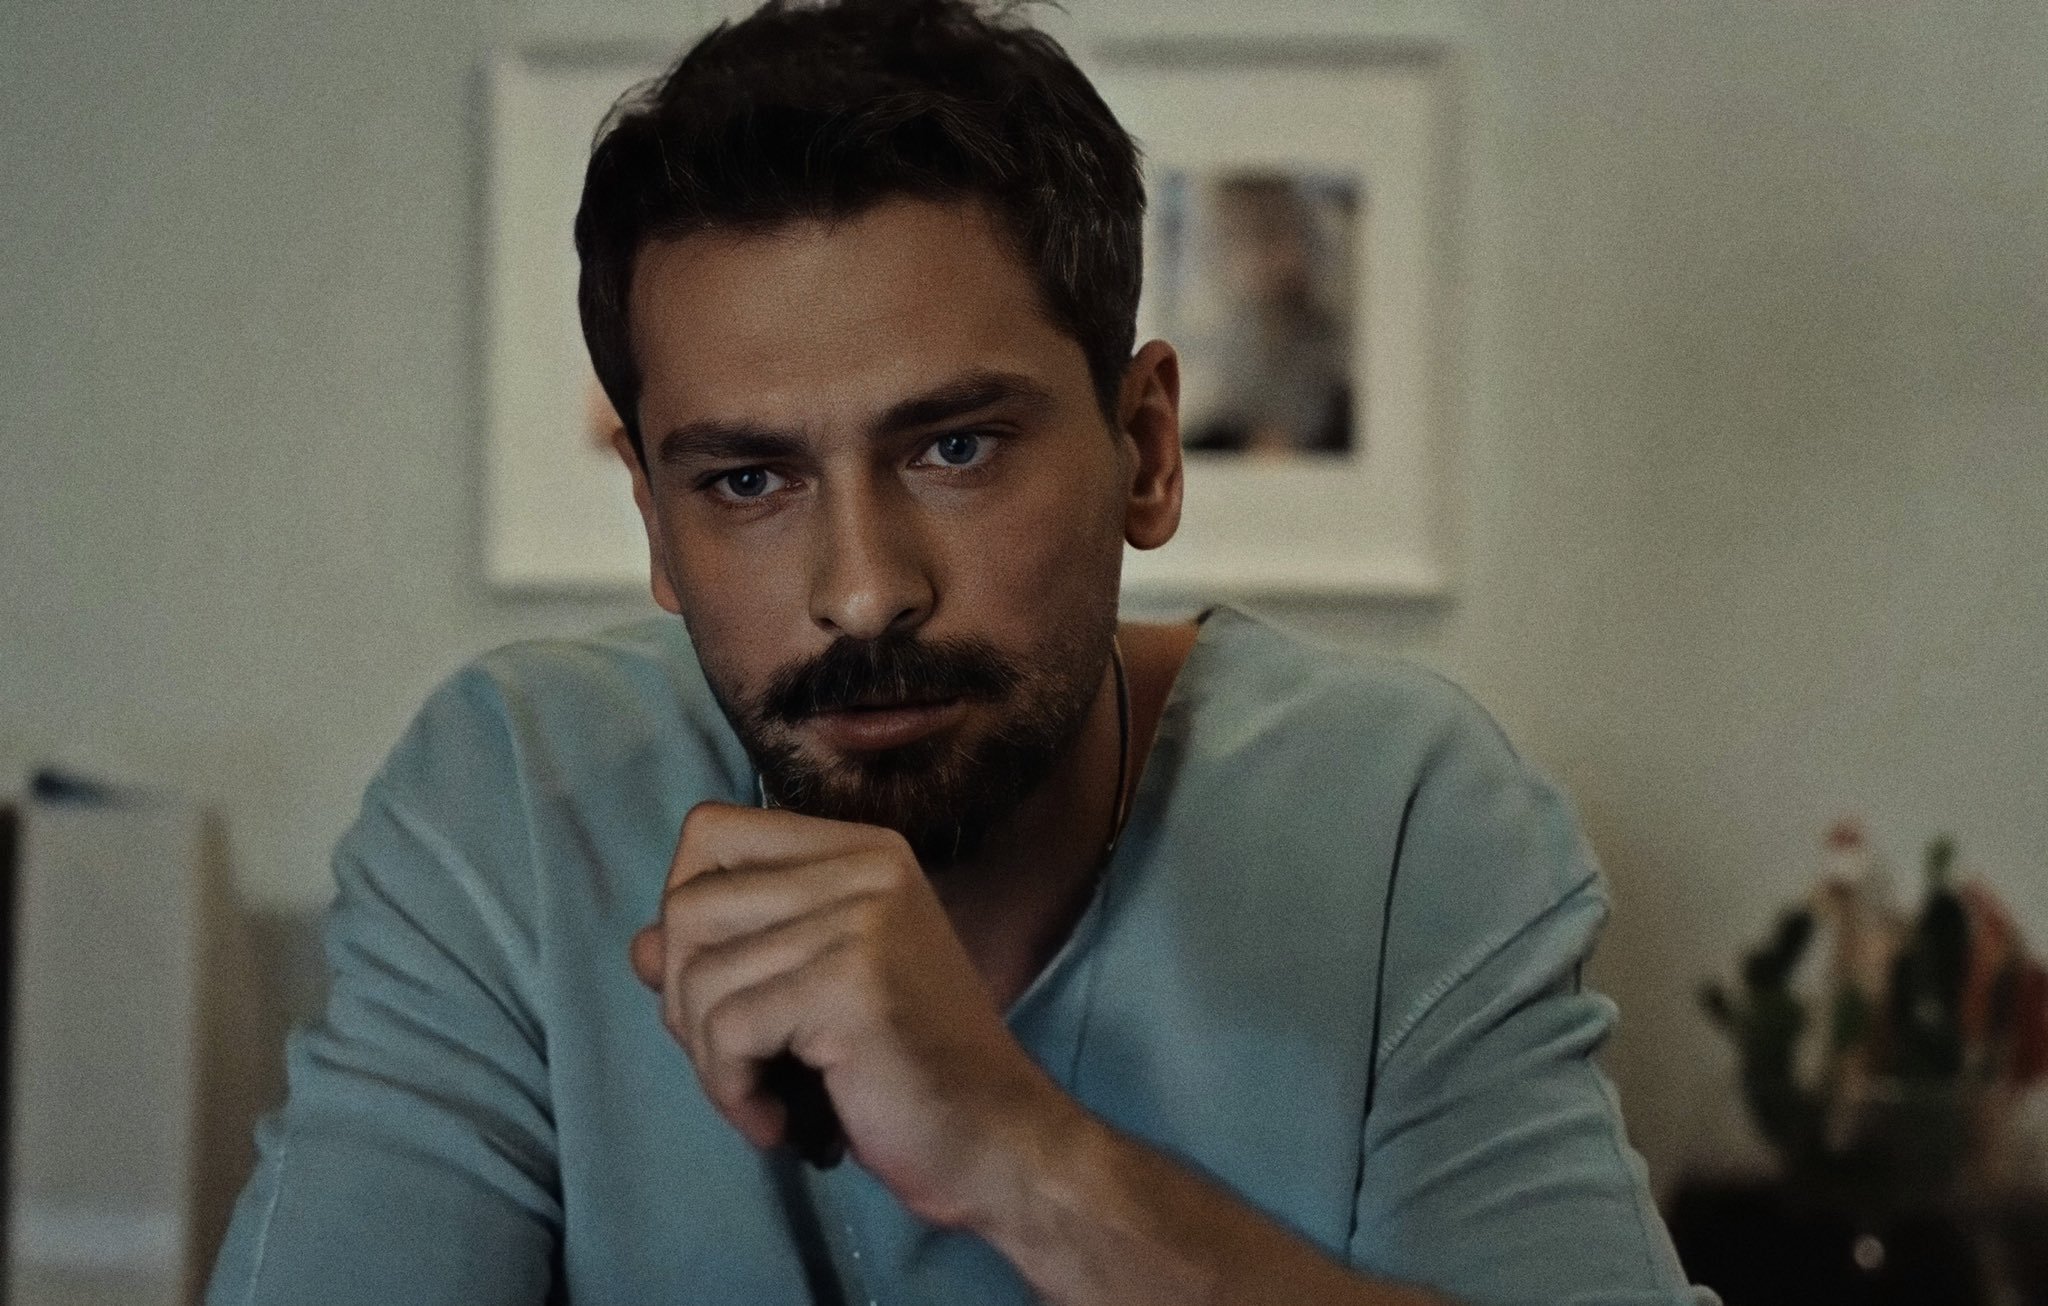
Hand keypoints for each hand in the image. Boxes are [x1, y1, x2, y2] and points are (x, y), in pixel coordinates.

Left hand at [629, 801, 1078, 1225]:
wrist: (995, 1142)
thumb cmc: (901, 1070)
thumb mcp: (809, 992)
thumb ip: (731, 953)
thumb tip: (639, 946)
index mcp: (861, 850)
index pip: (709, 832)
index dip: (689, 913)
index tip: (730, 986)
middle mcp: (864, 865)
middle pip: (687, 906)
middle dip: (685, 1001)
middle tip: (741, 1060)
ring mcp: (861, 918)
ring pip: (697, 976)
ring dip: (711, 1060)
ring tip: (766, 1098)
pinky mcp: (849, 983)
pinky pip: (727, 1031)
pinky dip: (733, 1093)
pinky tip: (780, 1123)